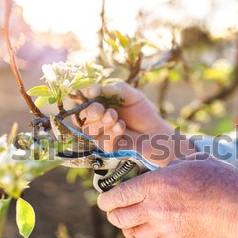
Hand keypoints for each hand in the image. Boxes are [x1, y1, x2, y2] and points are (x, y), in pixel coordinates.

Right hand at [79, 82, 194, 165]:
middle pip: (81, 117)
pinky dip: (111, 132)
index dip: (82, 97)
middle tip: (104, 109)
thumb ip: (115, 89)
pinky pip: (101, 141)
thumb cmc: (143, 113)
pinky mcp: (107, 147)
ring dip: (102, 122)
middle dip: (92, 111)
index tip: (91, 93)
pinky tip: (121, 127)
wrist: (156, 132)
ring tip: (116, 118)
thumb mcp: (132, 95)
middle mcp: (96, 120)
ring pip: (88, 130)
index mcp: (99, 104)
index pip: (81, 100)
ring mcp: (100, 135)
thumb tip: (94, 89)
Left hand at [96, 153, 237, 237]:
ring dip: (125, 227)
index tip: (104, 197)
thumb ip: (170, 162)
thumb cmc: (221, 179)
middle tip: (115, 206)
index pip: (116, 196)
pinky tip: (145, 230)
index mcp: (155, 184)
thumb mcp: (192, 160)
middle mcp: (154, 208)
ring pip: (130, 234)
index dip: (105, 199)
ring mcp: (165, 227)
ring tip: (128, 219)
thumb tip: (159, 156)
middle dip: (112, 212)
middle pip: (118, 218)